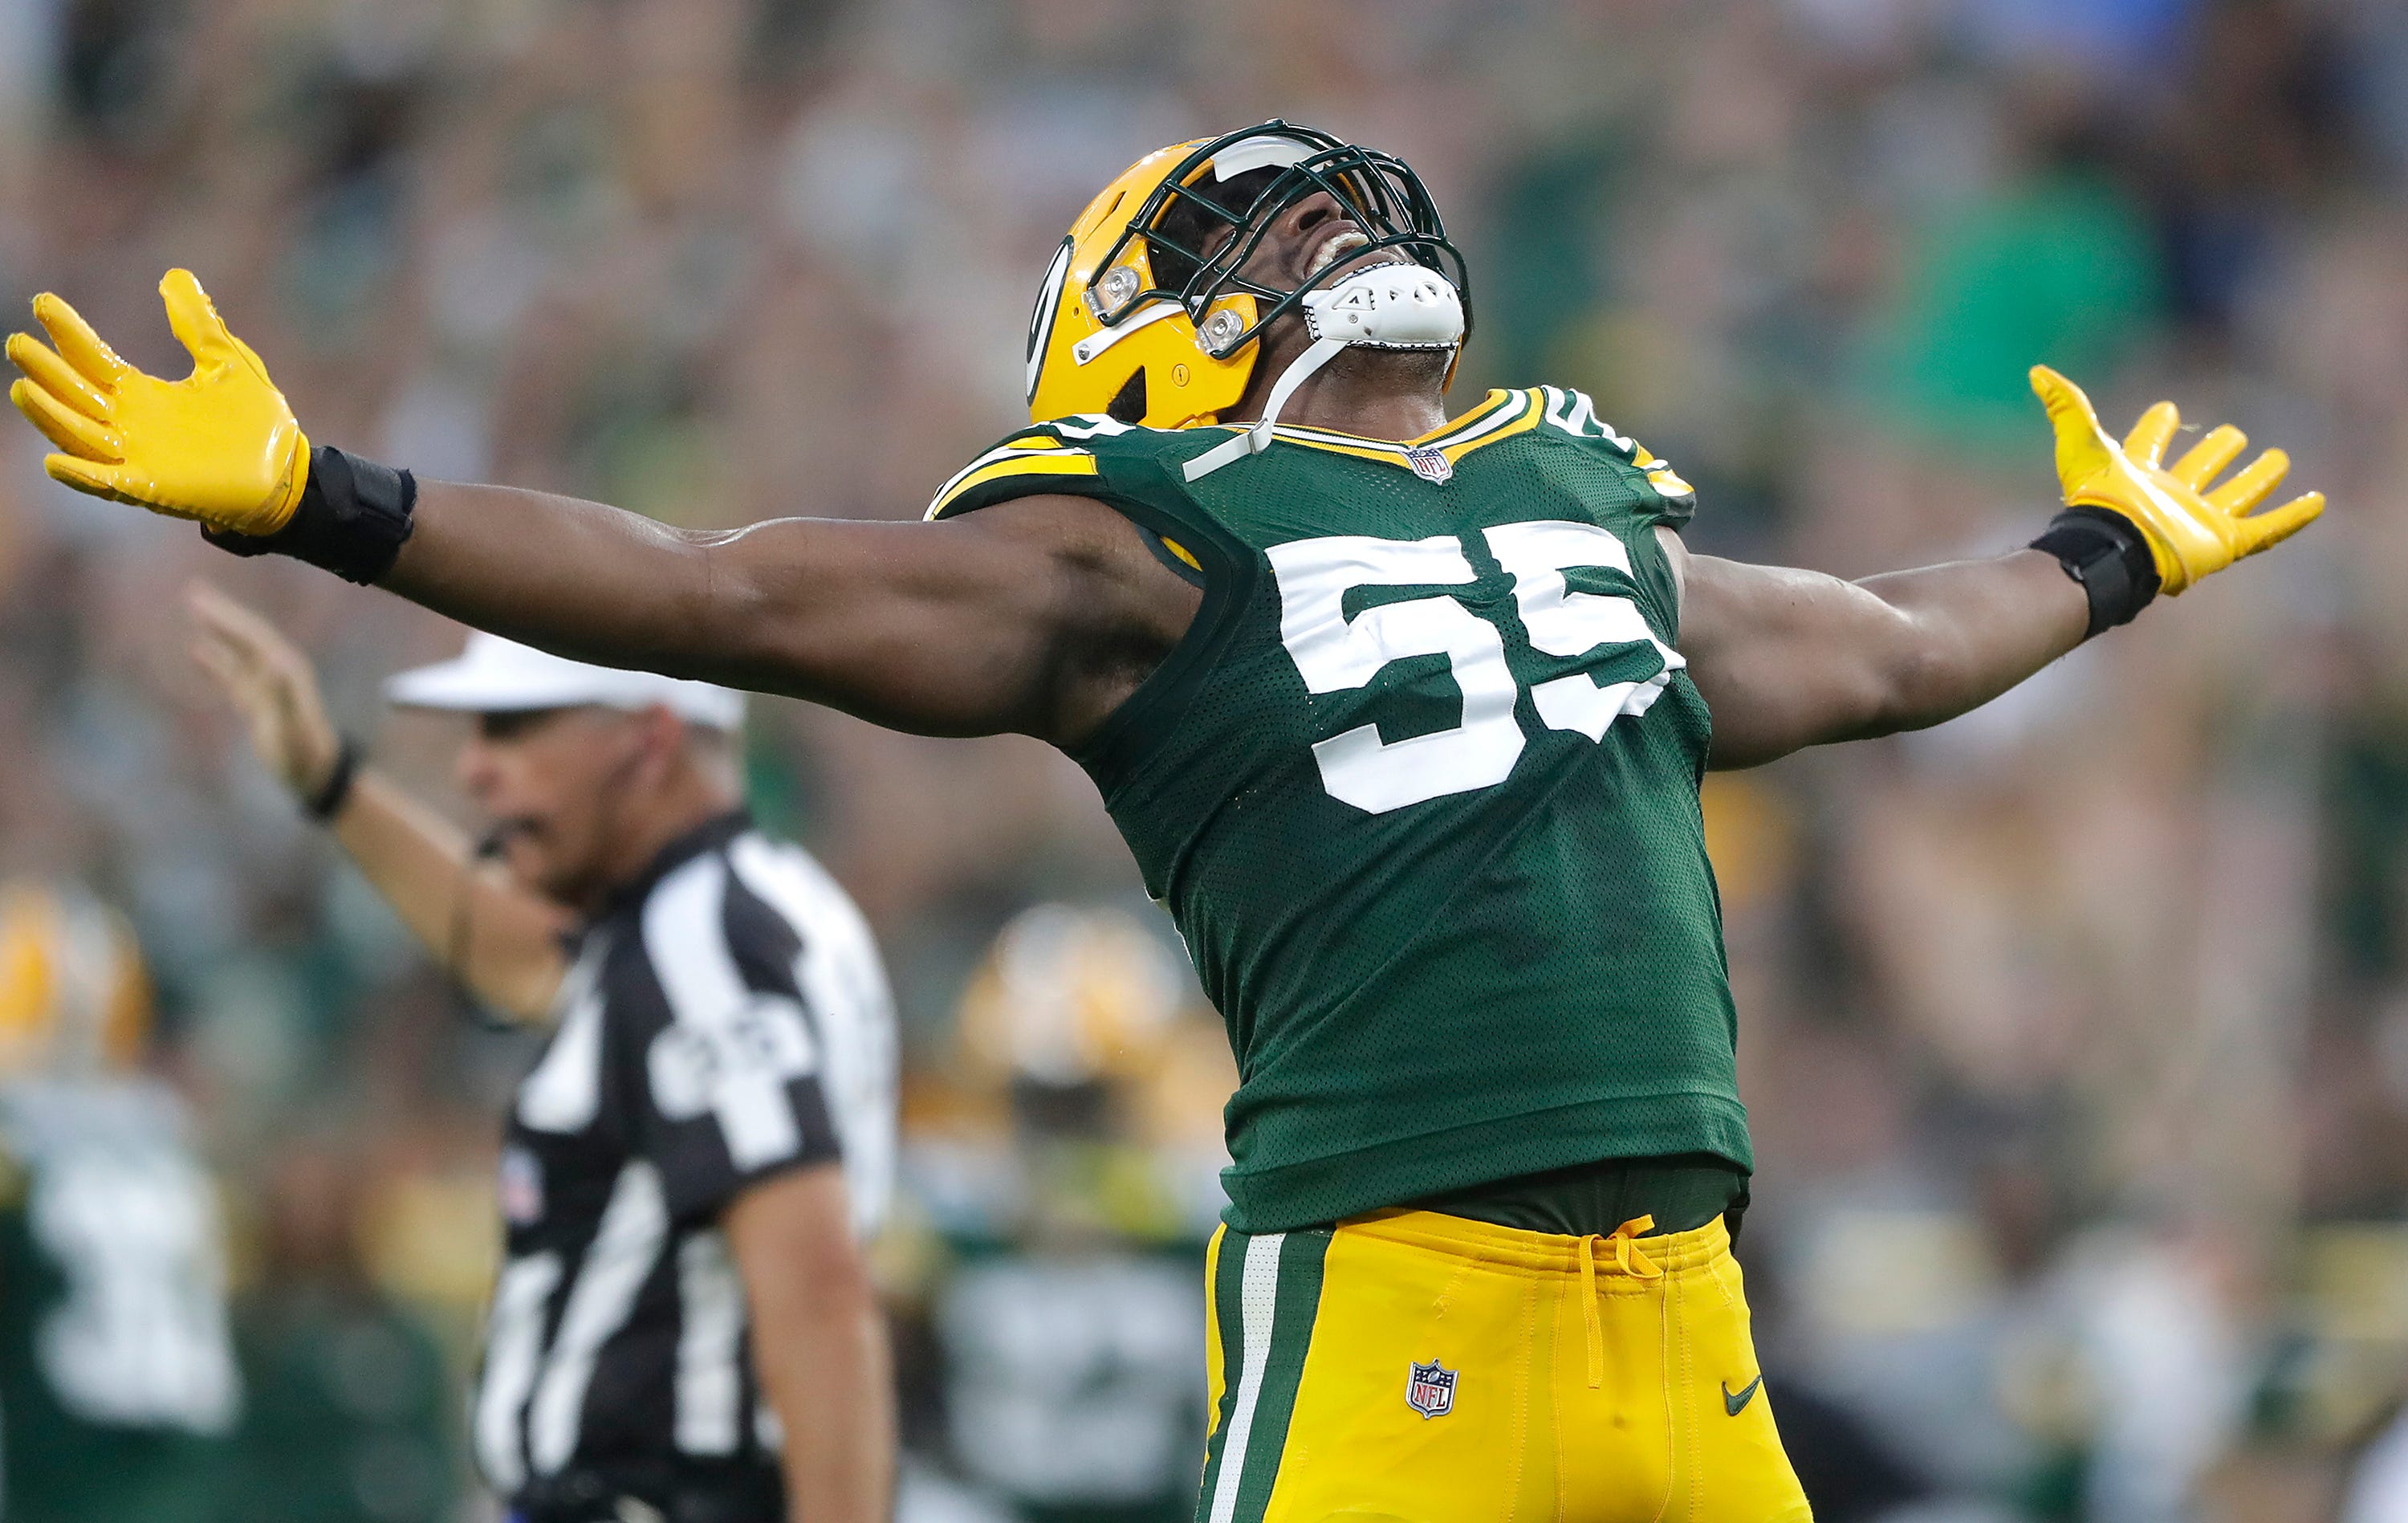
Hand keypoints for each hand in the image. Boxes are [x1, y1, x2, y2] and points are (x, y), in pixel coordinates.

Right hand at [7, 269, 309, 535]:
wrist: (291, 476)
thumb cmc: (259, 425)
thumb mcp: (227, 363)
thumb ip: (198, 325)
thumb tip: (174, 277)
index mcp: (145, 395)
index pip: (94, 359)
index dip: (69, 333)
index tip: (43, 303)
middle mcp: (132, 425)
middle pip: (76, 396)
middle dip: (47, 371)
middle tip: (17, 343)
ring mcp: (139, 459)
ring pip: (81, 436)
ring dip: (51, 415)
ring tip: (23, 388)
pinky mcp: (154, 489)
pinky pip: (109, 484)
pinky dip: (83, 474)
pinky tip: (55, 461)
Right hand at [187, 582, 342, 800]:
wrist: (314, 772)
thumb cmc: (303, 752)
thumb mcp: (292, 726)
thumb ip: (284, 696)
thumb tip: (274, 662)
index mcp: (286, 670)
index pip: (253, 635)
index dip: (228, 617)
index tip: (201, 601)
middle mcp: (278, 671)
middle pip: (246, 635)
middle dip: (221, 613)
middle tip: (193, 590)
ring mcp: (267, 685)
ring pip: (238, 650)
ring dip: (218, 629)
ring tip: (193, 608)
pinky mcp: (258, 700)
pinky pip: (233, 673)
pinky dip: (216, 660)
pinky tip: (196, 650)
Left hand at [2031, 365, 2322, 595]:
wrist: (2113, 547)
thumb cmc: (2096, 499)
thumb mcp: (2081, 445)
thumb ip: (2065, 406)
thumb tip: (2038, 370)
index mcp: (2137, 474)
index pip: (2148, 444)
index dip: (2155, 428)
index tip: (2165, 409)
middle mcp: (2170, 495)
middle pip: (2198, 469)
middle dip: (2214, 453)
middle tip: (2232, 435)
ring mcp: (2199, 518)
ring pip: (2235, 494)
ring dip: (2256, 478)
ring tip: (2277, 459)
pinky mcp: (2223, 541)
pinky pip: (2265, 529)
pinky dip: (2292, 516)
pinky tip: (2316, 501)